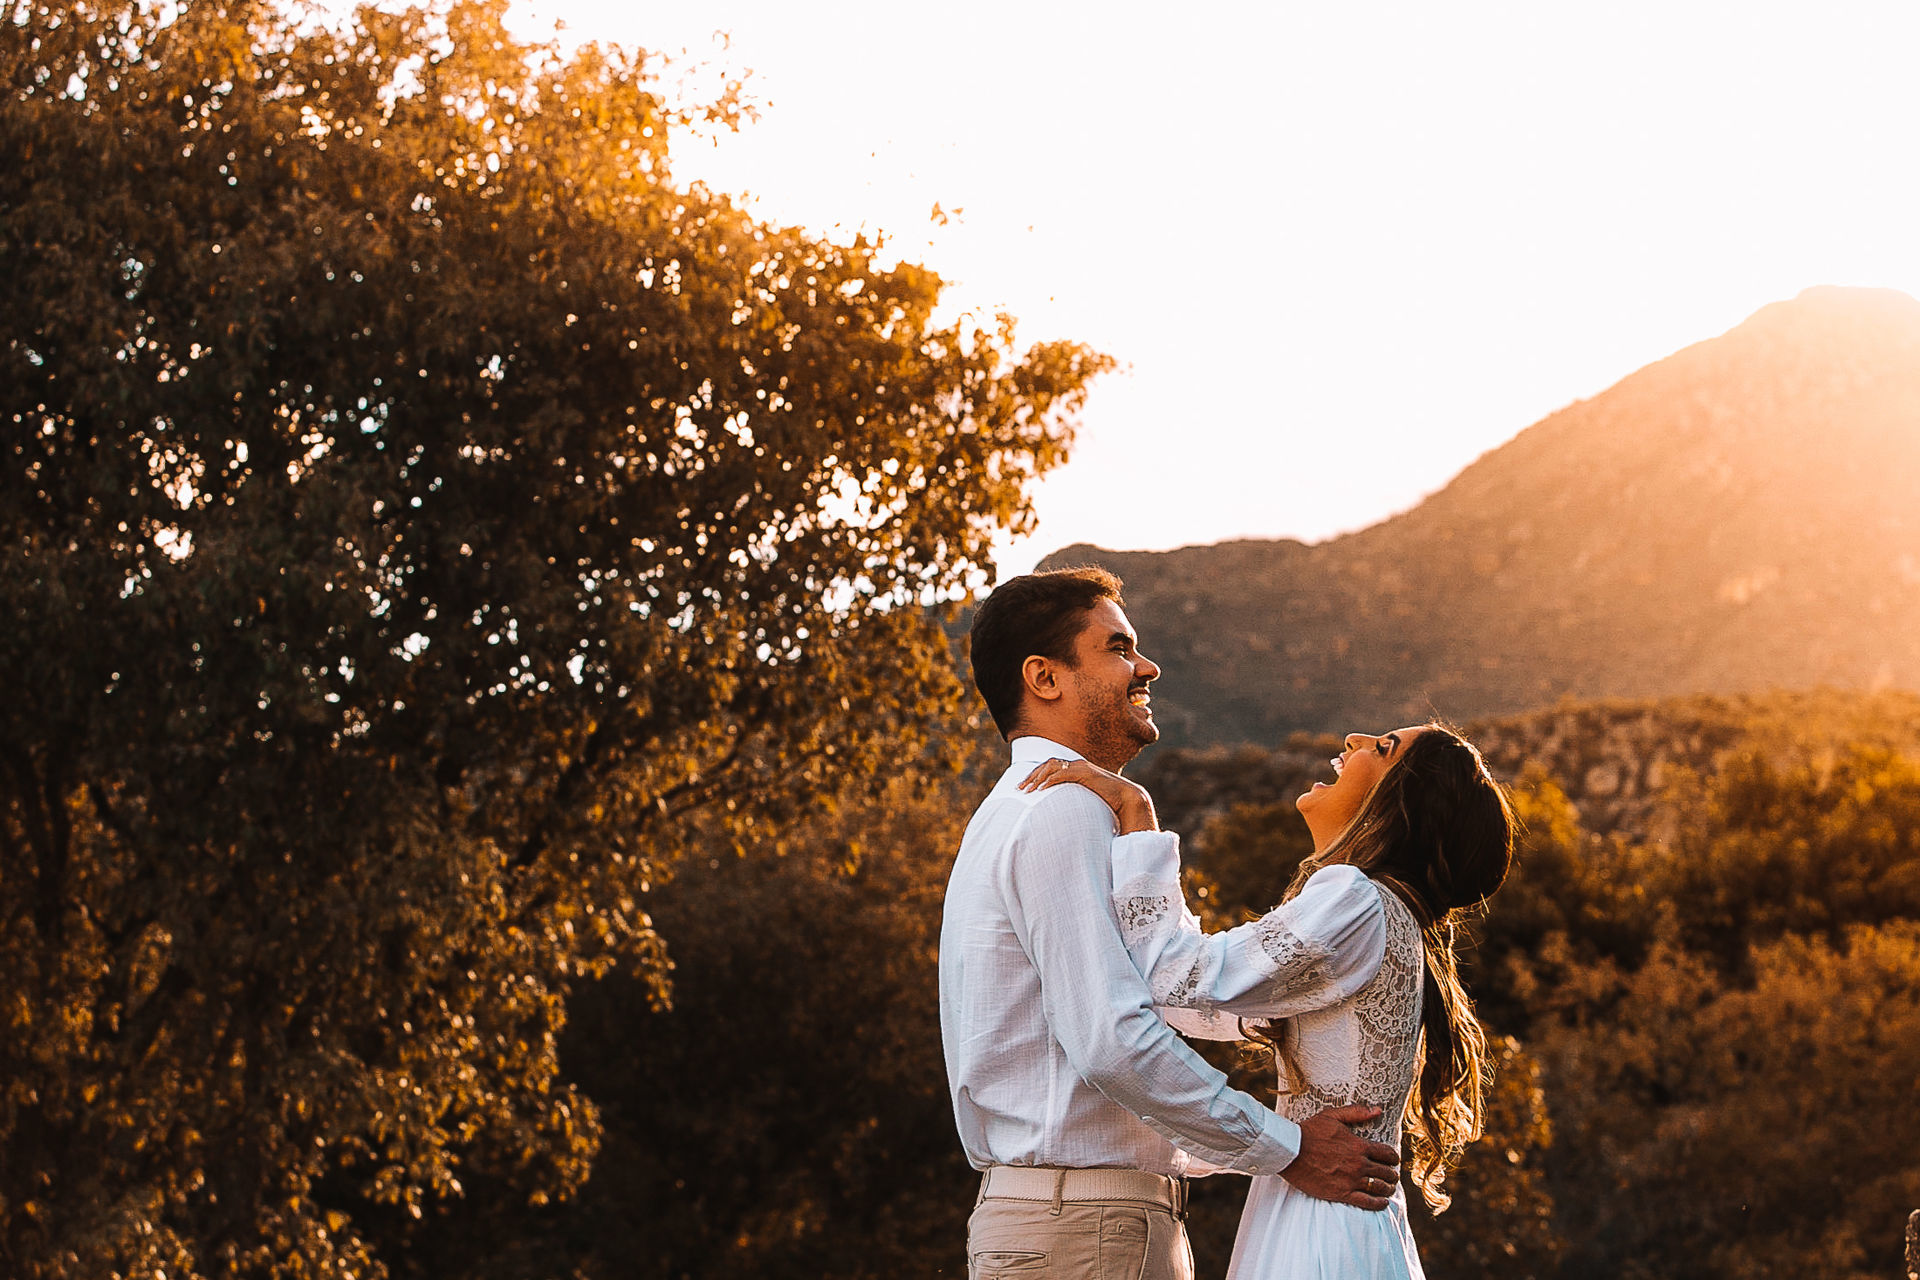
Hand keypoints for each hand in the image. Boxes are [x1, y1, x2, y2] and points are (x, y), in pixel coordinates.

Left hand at [1018, 758, 1158, 833]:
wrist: (1129, 800)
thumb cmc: (1109, 803)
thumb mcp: (1086, 800)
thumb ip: (1074, 799)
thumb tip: (1061, 811)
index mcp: (1077, 769)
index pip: (1050, 767)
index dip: (1034, 776)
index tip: (1023, 788)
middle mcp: (1077, 765)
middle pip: (1046, 765)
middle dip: (1031, 776)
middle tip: (1019, 789)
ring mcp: (1082, 768)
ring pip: (1052, 767)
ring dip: (1037, 778)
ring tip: (1027, 791)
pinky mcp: (1085, 774)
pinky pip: (1062, 773)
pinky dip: (1049, 780)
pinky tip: (1041, 790)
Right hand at [1280, 1105, 1401, 1210]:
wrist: (1290, 1151)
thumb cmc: (1309, 1131)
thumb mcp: (1332, 1116)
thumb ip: (1356, 1112)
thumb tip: (1378, 1110)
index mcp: (1359, 1145)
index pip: (1387, 1154)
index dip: (1393, 1158)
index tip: (1393, 1160)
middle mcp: (1359, 1164)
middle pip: (1386, 1172)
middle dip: (1392, 1174)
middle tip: (1392, 1176)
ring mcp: (1351, 1180)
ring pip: (1380, 1188)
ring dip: (1388, 1189)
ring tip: (1388, 1189)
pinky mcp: (1342, 1193)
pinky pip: (1367, 1202)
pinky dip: (1378, 1203)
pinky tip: (1382, 1203)